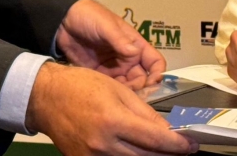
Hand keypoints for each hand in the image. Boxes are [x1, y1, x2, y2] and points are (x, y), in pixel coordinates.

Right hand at [27, 62, 197, 155]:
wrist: (46, 98)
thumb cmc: (83, 87)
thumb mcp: (119, 91)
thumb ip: (144, 112)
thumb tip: (166, 129)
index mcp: (114, 121)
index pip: (155, 139)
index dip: (177, 144)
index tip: (191, 145)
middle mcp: (102, 144)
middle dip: (168, 154)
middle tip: (183, 149)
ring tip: (165, 150)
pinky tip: (141, 151)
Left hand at [56, 0, 164, 89]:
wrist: (63, 21)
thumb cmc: (90, 16)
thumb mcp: (107, 26)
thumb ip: (120, 40)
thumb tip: (135, 52)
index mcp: (135, 44)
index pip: (155, 61)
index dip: (158, 72)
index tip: (154, 82)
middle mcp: (127, 58)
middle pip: (142, 78)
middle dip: (140, 87)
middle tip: (131, 94)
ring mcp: (112, 67)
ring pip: (127, 86)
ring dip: (126, 93)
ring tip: (118, 97)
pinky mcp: (98, 74)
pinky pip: (110, 87)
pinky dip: (111, 93)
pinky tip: (106, 96)